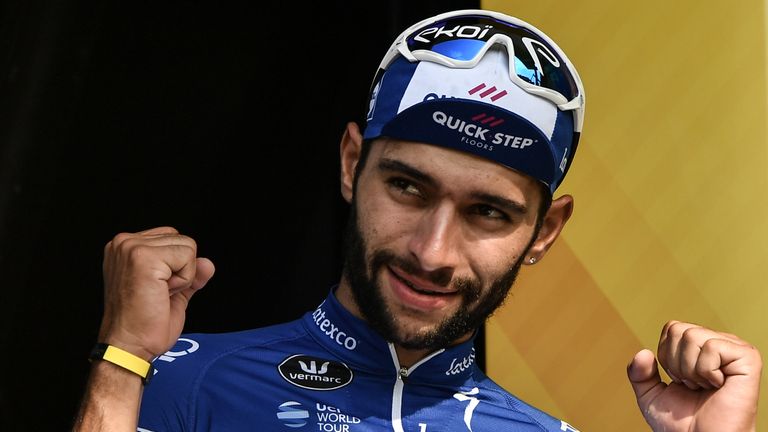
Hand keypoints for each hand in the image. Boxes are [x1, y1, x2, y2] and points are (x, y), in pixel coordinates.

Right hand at [97, 226, 214, 359]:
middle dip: (181, 270)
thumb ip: (191, 274)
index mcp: (125, 247)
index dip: (176, 266)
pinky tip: (161, 294)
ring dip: (182, 276)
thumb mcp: (173, 292)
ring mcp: (131, 248)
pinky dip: (184, 280)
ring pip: (188, 247)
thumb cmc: (144, 325)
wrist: (130, 347)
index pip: (172, 237)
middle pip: (183, 239)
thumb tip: (208, 263)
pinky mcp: (142, 257)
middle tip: (158, 294)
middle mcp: (124, 242)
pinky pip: (188, 257)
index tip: (155, 289)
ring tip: (158, 294)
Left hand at [628, 320, 761, 430]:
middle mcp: (719, 343)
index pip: (672, 328)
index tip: (680, 380)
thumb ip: (638, 373)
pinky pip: (712, 347)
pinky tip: (718, 385)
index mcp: (700, 347)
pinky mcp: (747, 358)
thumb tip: (642, 352)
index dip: (666, 356)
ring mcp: (734, 349)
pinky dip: (706, 371)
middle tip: (693, 385)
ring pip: (693, 336)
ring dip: (690, 370)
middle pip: (679, 329)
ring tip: (704, 386)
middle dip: (676, 363)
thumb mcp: (650, 395)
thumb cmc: (683, 423)